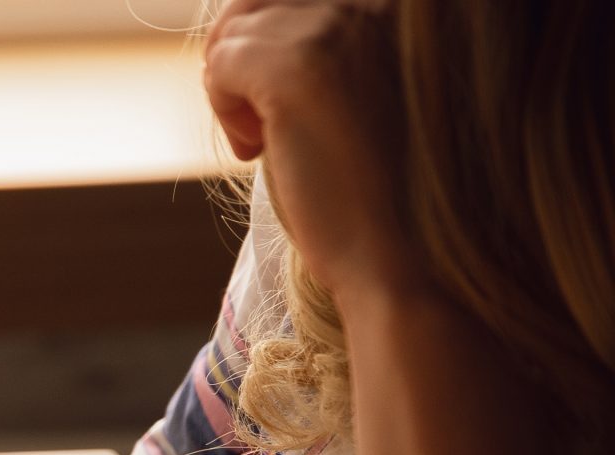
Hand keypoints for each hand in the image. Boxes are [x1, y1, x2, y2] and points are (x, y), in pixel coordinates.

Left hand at [203, 0, 425, 307]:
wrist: (404, 255)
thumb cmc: (384, 186)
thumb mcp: (365, 91)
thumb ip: (331, 48)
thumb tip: (254, 30)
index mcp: (407, 4)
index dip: (275, 39)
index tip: (289, 101)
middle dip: (243, 55)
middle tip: (261, 122)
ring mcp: (344, 24)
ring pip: (238, 24)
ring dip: (234, 84)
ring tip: (267, 140)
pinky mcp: (301, 64)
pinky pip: (221, 62)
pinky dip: (223, 108)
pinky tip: (259, 150)